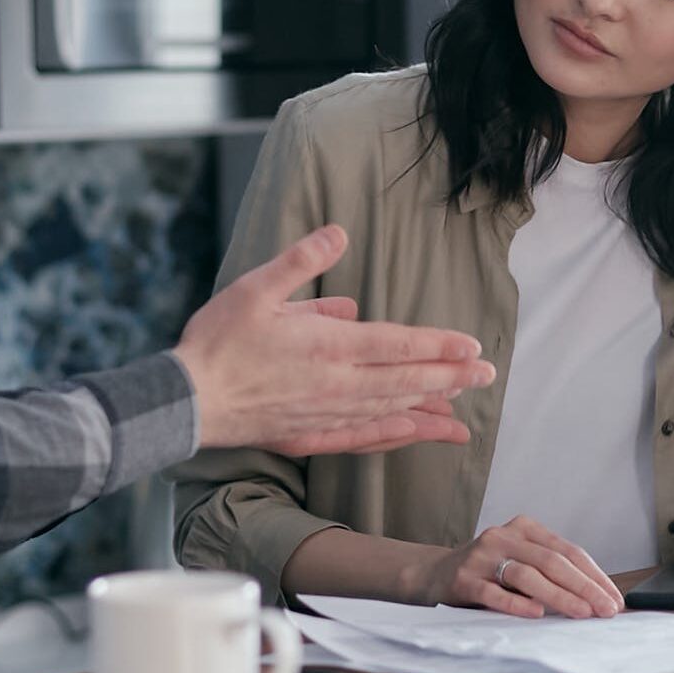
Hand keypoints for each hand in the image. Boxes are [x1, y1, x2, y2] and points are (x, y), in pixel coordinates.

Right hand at [174, 224, 494, 457]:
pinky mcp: (310, 435)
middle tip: (487, 375)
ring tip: (461, 408)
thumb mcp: (255, 287)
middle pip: (405, 382)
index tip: (471, 346)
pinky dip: (393, 437)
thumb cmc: (217, 341)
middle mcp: (336, 384)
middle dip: (450, 377)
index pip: (397, 345)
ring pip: (390, 413)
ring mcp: (325, 414)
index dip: (438, 345)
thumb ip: (301, 261)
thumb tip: (340, 233)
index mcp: (327, 346)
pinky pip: (362, 439)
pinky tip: (411, 434)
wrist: (186, 400)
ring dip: (430, 409)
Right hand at [418, 517, 622, 618]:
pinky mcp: (463, 579)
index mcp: (523, 528)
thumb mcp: (520, 561)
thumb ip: (551, 572)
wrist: (434, 574)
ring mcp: (481, 557)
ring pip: (526, 575)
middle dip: (584, 587)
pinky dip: (516, 604)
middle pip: (551, 561)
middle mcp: (503, 537)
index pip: (567, 550)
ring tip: (581, 613)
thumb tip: (598, 598)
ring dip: (558, 596)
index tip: (614, 599)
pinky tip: (535, 614)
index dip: (594, 575)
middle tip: (605, 610)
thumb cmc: (488, 572)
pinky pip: (493, 592)